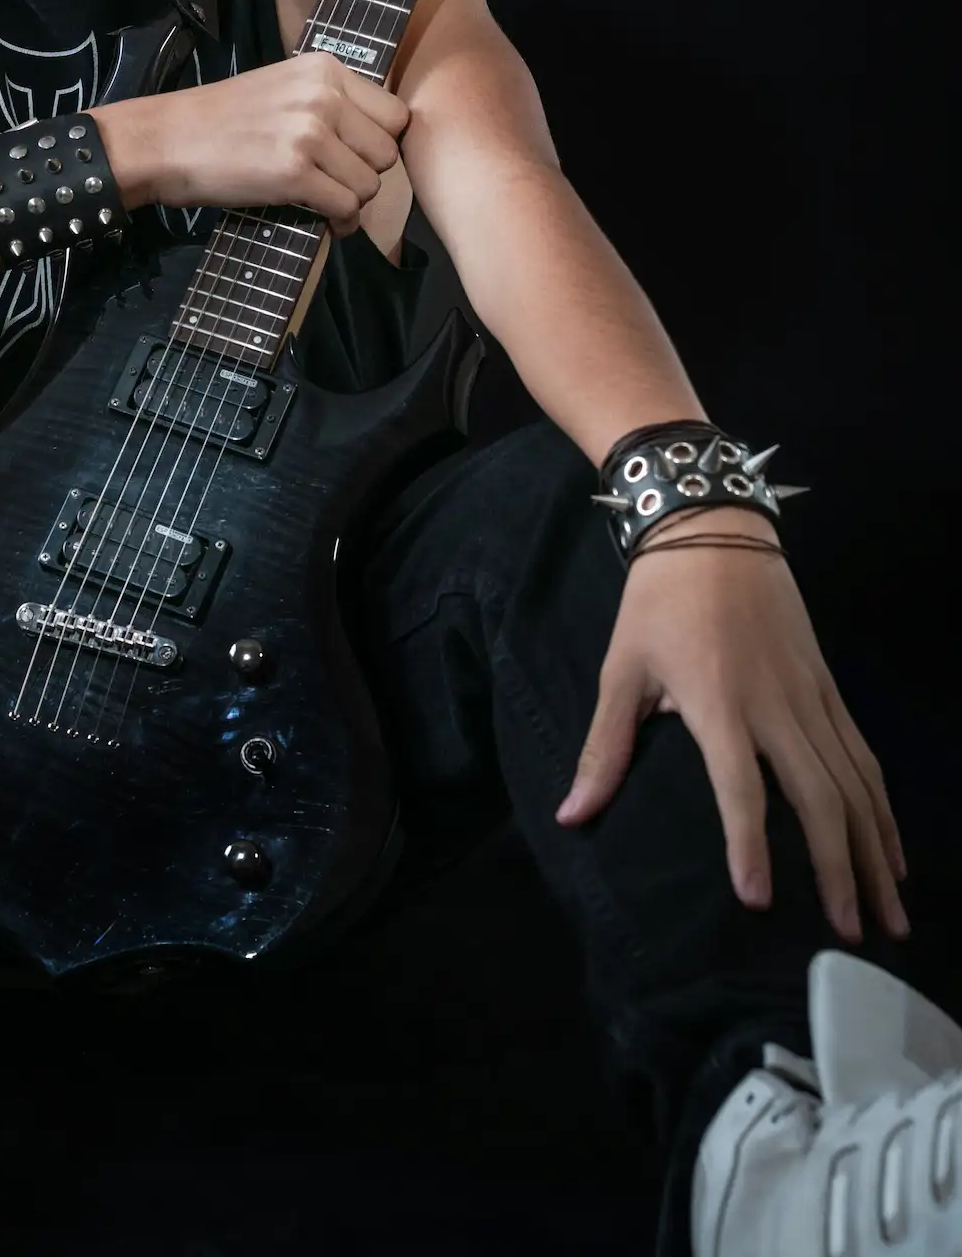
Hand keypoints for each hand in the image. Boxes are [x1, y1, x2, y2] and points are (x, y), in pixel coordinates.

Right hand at [94, 52, 409, 233]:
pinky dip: (338, 221)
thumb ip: (329, 101)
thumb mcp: (282, 87)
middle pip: (387, 152)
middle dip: (366, 174)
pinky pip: (346, 207)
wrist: (166, 140)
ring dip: (351, 201)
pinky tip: (321, 218)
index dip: (379, 143)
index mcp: (326, 69)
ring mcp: (310, 134)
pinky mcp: (295, 173)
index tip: (353, 156)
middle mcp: (324, 96)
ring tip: (323, 200)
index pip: (395, 114)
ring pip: (371, 184)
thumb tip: (376, 137)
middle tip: (335, 181)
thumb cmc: (220, 119)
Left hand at [556, 513, 909, 943]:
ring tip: (890, 914)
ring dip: (874, 850)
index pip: (740, 788)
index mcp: (719, 703)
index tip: (758, 902)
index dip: (749, 845)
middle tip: (850, 936)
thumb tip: (571, 816)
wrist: (715, 528)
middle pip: (819, 797)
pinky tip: (891, 849)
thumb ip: (605, 748)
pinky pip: (862, 756)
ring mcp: (811, 696)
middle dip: (838, 869)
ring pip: (854, 783)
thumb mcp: (622, 669)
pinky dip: (881, 806)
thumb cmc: (659, 601)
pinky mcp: (829, 687)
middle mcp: (776, 706)